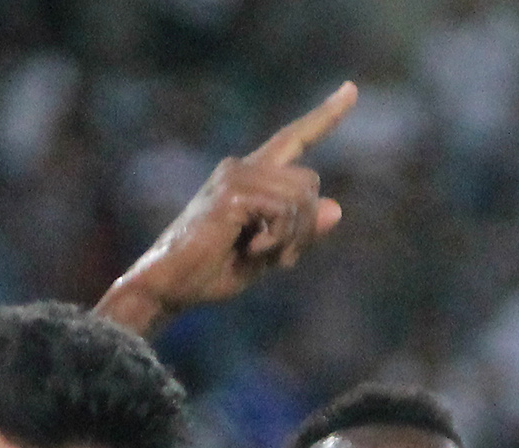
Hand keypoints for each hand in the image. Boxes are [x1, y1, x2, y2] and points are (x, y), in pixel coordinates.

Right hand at [97, 82, 355, 334]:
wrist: (167, 287)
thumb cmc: (210, 272)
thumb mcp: (268, 253)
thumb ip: (300, 231)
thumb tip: (338, 208)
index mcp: (250, 176)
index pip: (294, 138)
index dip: (325, 116)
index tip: (351, 89)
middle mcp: (242, 166)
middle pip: (309, 182)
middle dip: (306, 225)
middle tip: (282, 258)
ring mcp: (235, 176)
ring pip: (301, 197)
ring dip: (292, 237)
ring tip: (264, 256)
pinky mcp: (232, 194)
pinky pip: (283, 211)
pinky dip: (277, 240)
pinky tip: (252, 251)